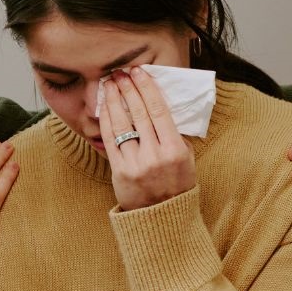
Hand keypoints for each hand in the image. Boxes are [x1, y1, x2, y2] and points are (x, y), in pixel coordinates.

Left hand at [102, 68, 196, 211]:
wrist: (162, 218)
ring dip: (114, 100)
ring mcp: (136, 163)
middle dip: (128, 89)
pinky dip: (106, 120)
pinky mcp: (120, 171)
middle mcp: (155, 155)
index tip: (140, 72)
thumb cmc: (176, 185)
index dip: (147, 88)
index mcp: (175, 149)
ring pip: (122, 124)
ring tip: (109, 84)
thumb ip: (176, 134)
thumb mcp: (187, 159)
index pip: (159, 110)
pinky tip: (104, 107)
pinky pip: (110, 140)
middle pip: (139, 113)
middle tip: (120, 72)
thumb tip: (161, 105)